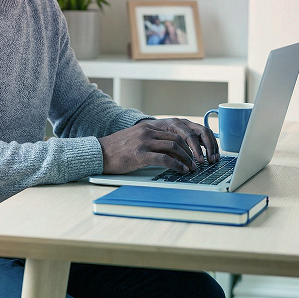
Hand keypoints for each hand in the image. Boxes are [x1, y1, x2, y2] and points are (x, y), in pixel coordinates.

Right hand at [98, 118, 219, 174]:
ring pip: (174, 147)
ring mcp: (143, 142)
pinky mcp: (140, 155)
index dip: (189, 141)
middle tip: (199, 161)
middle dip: (192, 150)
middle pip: (178, 138)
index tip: (197, 150)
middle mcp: (147, 131)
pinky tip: (182, 171)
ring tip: (192, 167)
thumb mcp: (135, 138)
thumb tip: (172, 150)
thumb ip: (152, 139)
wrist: (99, 153)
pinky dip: (177, 165)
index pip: (175, 130)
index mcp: (148, 126)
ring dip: (187, 159)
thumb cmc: (117, 149)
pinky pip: (164, 159)